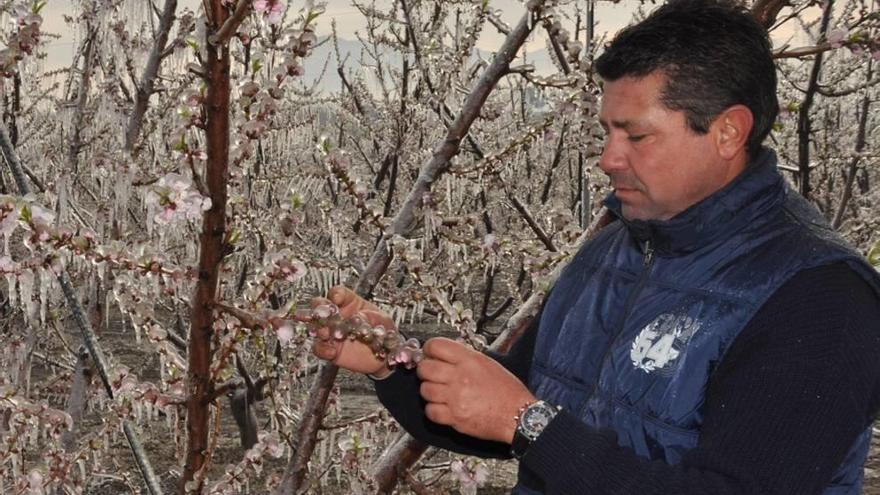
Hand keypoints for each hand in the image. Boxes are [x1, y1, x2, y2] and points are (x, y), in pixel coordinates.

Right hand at [311, 286, 394, 377]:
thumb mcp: (383, 321)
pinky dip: (323, 349)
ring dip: (319, 329)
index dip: (336, 294)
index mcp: (351, 303)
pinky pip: (320, 348)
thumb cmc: (384, 333)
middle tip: (323, 313)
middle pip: (321, 306)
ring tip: (326, 334)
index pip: (339, 293)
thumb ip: (371, 317)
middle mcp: (338, 316)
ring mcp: (332, 332)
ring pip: (317, 326)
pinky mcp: (330, 349)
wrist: (385, 356)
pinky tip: (331, 351)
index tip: (336, 298)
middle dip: (319, 308)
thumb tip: (358, 317)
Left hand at [417, 337, 535, 443]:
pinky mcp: (454, 417)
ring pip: (425, 390)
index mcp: (469, 360)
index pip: (436, 346)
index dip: (428, 350)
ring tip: (440, 393)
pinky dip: (433, 410)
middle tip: (432, 375)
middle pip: (425, 368)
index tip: (429, 354)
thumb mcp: (488, 364)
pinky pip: (430, 411)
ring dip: (430, 391)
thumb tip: (445, 355)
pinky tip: (442, 407)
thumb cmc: (508, 391)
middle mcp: (460, 377)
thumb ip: (465, 358)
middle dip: (425, 371)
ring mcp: (456, 398)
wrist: (519, 415)